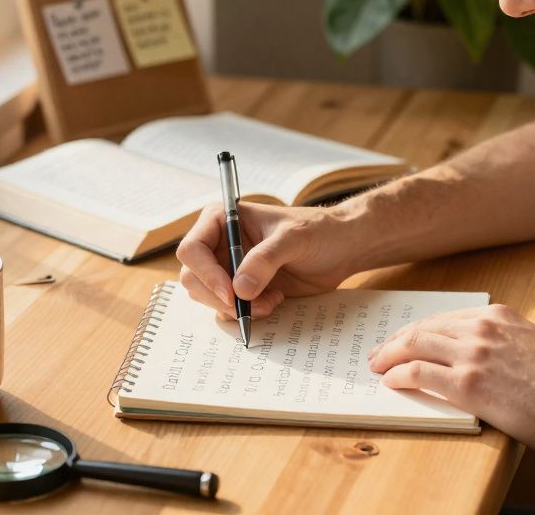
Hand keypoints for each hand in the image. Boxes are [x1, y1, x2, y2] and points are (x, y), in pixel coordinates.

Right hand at [176, 201, 358, 319]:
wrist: (341, 249)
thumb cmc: (319, 231)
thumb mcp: (294, 238)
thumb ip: (265, 259)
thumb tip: (238, 289)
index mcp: (222, 220)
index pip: (192, 249)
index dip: (206, 273)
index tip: (231, 293)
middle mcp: (219, 244)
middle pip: (193, 278)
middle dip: (218, 297)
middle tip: (247, 307)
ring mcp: (229, 268)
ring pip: (207, 297)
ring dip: (235, 308)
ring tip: (269, 301)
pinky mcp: (242, 290)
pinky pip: (227, 310)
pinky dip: (246, 314)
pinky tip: (274, 302)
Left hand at [367, 304, 534, 458]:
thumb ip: (510, 341)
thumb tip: (491, 352)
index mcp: (500, 316)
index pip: (445, 317)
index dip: (420, 329)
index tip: (406, 337)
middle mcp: (483, 329)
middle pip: (425, 328)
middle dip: (397, 340)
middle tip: (380, 351)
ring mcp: (473, 354)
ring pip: (415, 346)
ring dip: (390, 355)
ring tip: (377, 366)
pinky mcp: (467, 384)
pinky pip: (419, 373)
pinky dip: (399, 375)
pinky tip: (391, 381)